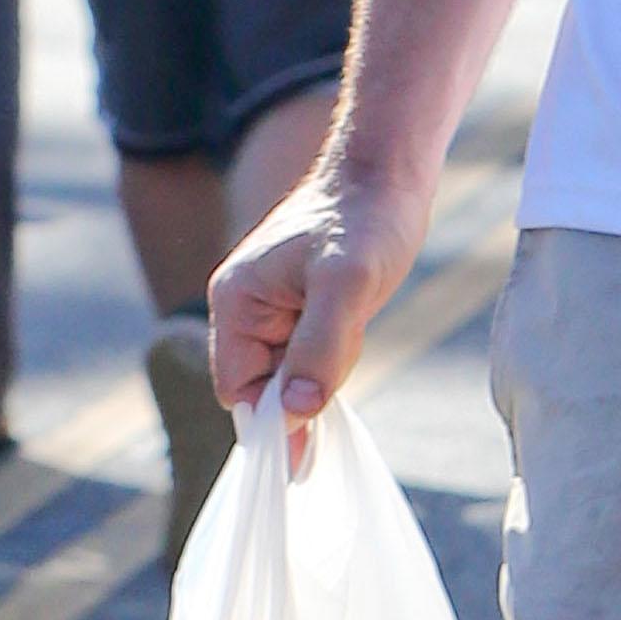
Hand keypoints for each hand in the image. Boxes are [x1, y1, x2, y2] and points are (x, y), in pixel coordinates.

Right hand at [209, 154, 431, 434]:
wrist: (386, 175)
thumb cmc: (365, 221)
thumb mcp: (347, 286)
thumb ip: (318, 351)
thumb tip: (291, 416)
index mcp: (234, 301)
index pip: (237, 389)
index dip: (271, 418)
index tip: (311, 444)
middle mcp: (242, 307)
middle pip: (262, 385)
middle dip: (303, 388)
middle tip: (346, 350)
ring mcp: (270, 308)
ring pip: (290, 373)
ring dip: (324, 369)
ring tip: (354, 323)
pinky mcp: (300, 307)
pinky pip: (308, 354)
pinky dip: (334, 355)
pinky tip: (357, 324)